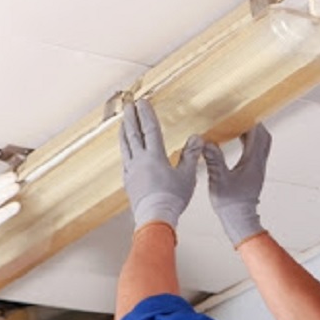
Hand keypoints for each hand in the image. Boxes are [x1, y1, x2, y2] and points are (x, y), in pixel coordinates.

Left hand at [119, 98, 201, 230]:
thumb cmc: (172, 199)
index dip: (147, 114)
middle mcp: (140, 160)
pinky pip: (124, 160)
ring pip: (125, 146)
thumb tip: (196, 138)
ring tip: (123, 122)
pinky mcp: (128, 181)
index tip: (143, 101)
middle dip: (131, 117)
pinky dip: (124, 149)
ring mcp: (131, 171)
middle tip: (129, 105)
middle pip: (134, 134)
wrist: (154, 218)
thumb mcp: (187, 176)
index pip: (150, 129)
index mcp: (155, 156)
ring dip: (124, 131)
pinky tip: (125, 150)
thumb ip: (190, 155)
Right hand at [203, 123, 271, 246]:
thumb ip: (214, 160)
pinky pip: (256, 153)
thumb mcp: (218, 180)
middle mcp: (259, 164)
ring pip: (261, 145)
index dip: (251, 122)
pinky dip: (249, 145)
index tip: (242, 113)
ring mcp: (258, 170)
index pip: (257, 135)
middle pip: (264, 138)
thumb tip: (208, 143)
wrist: (240, 221)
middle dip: (254, 125)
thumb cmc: (231, 204)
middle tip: (242, 117)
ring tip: (238, 127)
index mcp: (252, 162)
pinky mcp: (254, 175)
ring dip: (252, 135)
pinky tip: (237, 145)